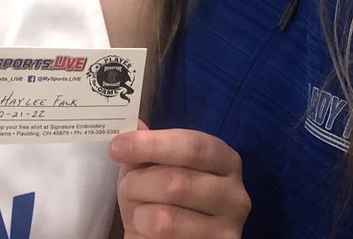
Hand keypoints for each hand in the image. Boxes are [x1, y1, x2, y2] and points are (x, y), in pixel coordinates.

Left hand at [110, 123, 249, 237]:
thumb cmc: (160, 200)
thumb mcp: (150, 170)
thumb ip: (145, 147)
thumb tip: (135, 125)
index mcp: (224, 160)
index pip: (192, 145)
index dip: (153, 144)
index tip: (117, 147)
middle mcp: (235, 193)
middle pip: (177, 181)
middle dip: (139, 183)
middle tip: (127, 188)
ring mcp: (228, 229)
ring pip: (166, 218)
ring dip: (139, 214)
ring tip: (140, 214)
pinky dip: (146, 235)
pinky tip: (149, 233)